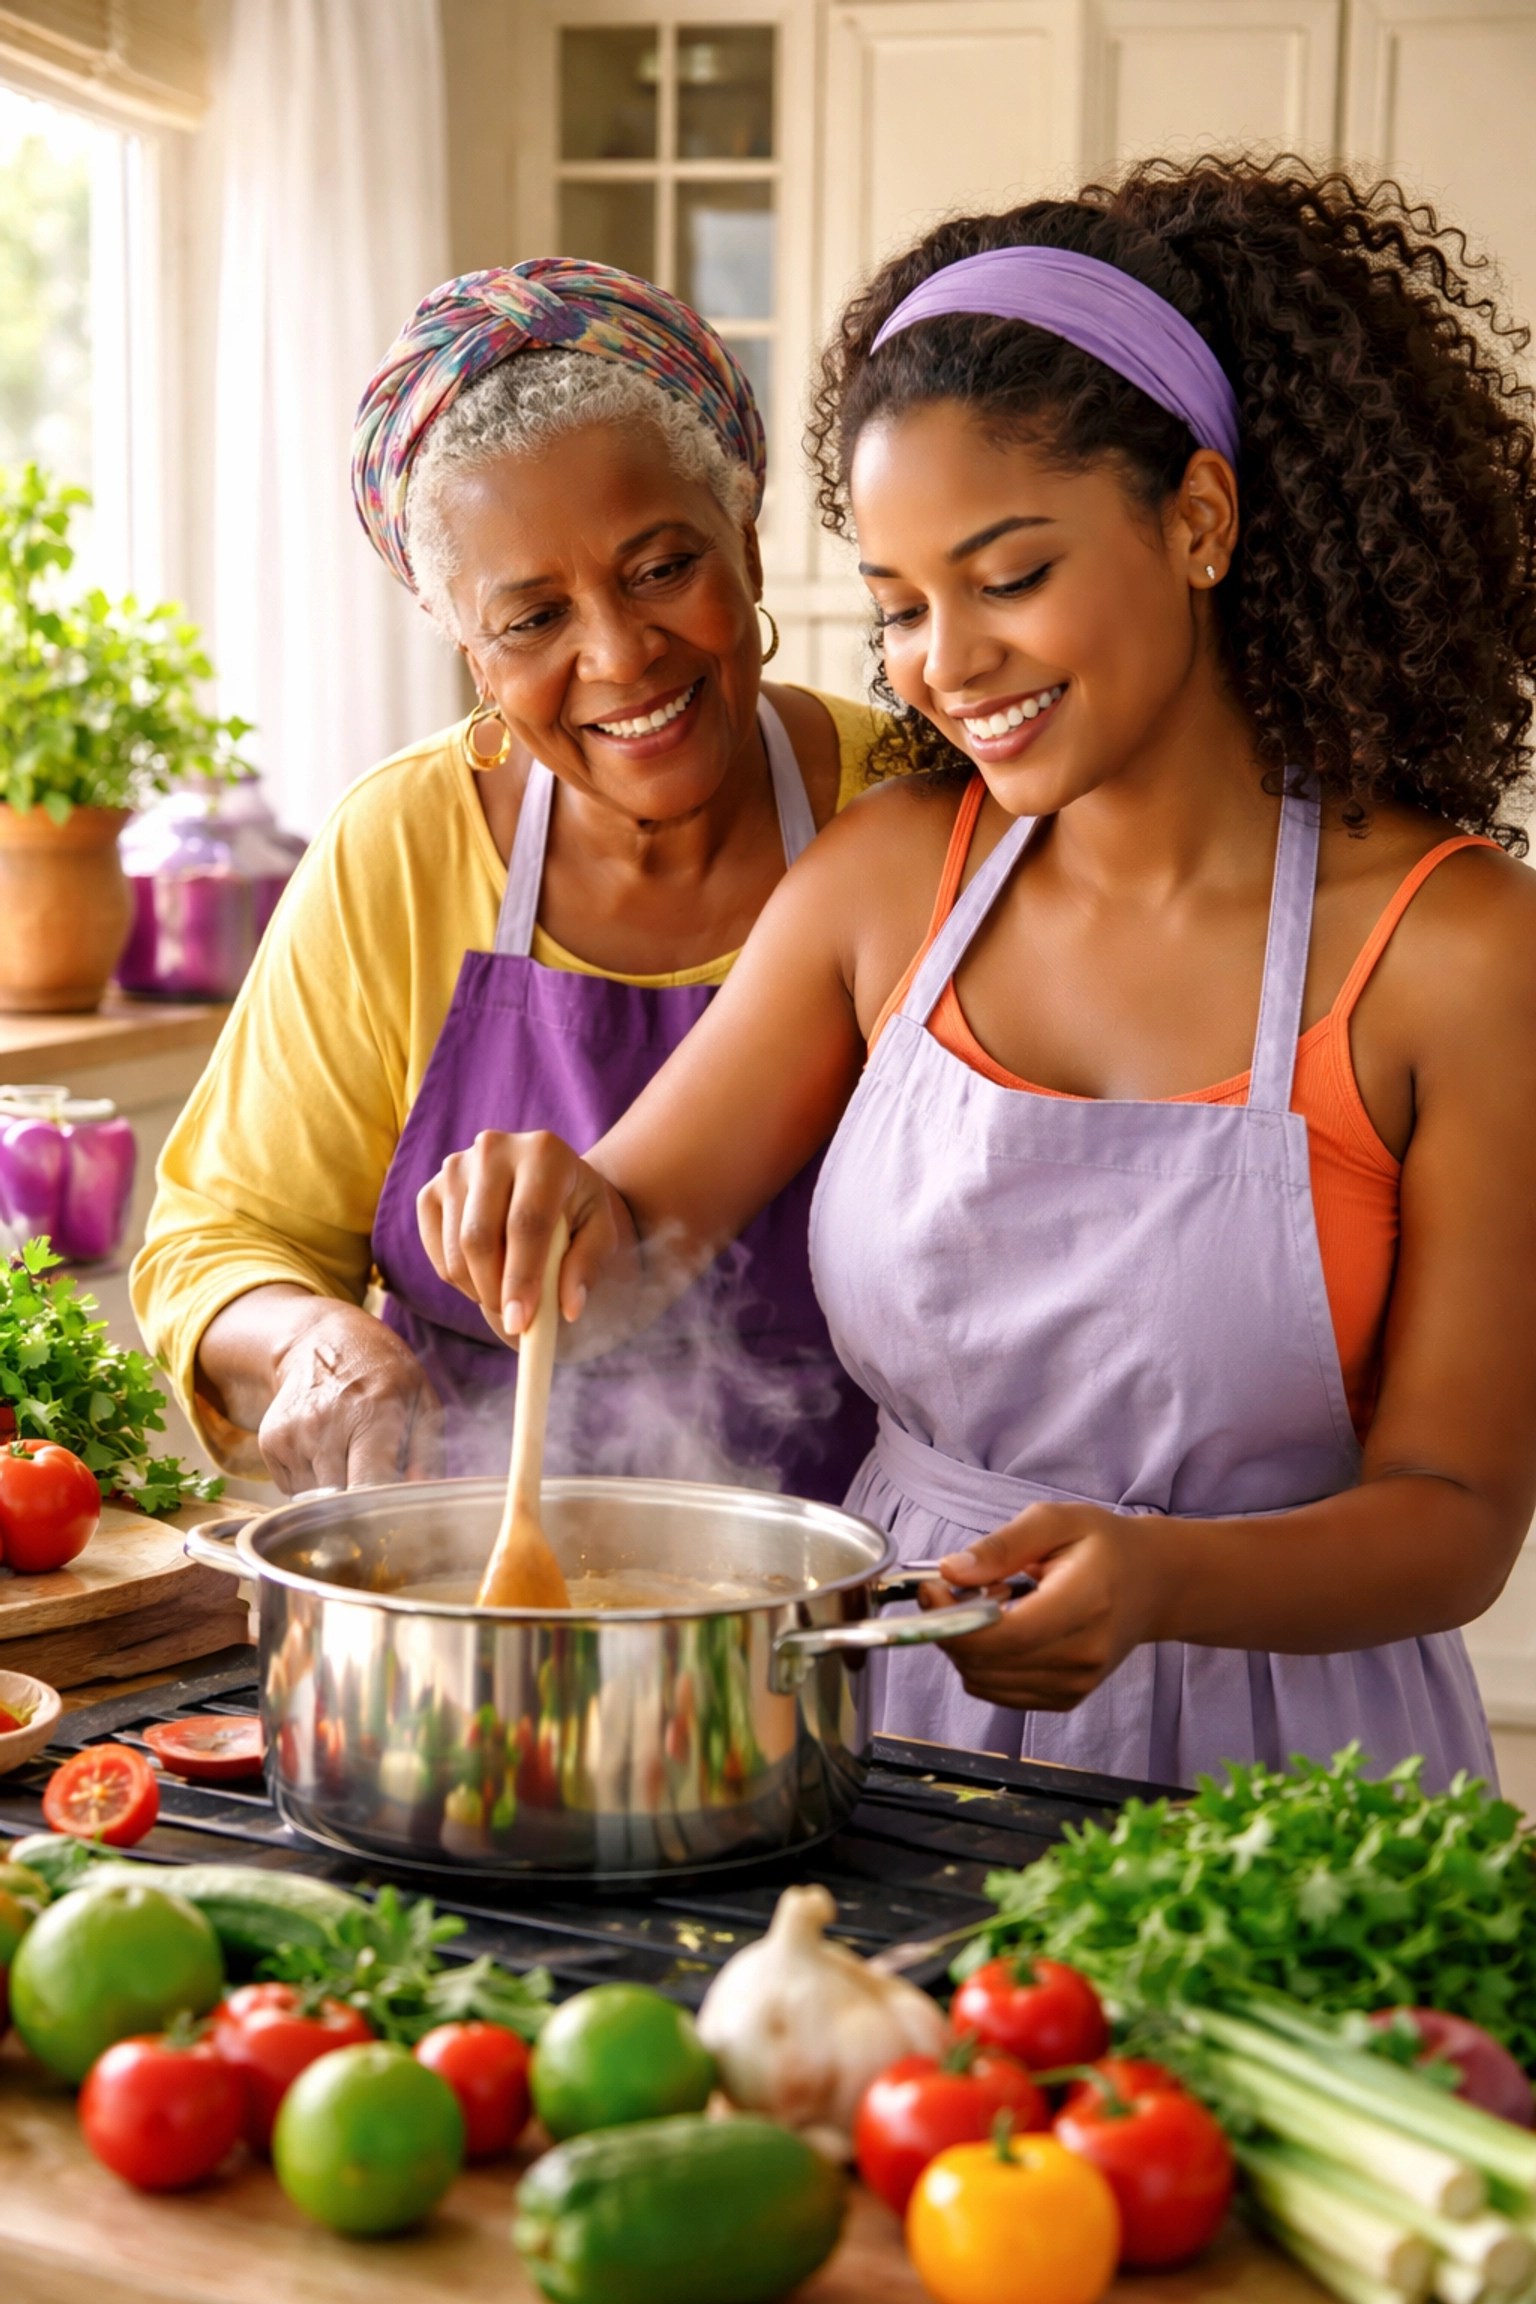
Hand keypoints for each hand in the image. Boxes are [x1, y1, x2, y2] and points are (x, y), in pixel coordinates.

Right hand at [260, 1304, 441, 1493]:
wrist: (318, 1340)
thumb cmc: (382, 1373)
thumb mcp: (421, 1401)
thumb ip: (428, 1456)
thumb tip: (423, 1500)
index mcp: (372, 1413)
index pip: (371, 1486)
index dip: (384, 1509)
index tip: (395, 1511)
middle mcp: (325, 1424)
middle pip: (342, 1502)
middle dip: (361, 1502)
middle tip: (375, 1479)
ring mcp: (292, 1434)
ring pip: (316, 1501)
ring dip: (335, 1491)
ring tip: (348, 1454)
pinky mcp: (268, 1443)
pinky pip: (293, 1489)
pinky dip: (312, 1481)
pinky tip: (324, 1450)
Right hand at [416, 1128, 629, 1343]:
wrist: (545, 1179)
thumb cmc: (575, 1207)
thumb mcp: (599, 1231)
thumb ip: (587, 1265)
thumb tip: (568, 1308)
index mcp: (543, 1152)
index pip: (526, 1223)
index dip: (522, 1277)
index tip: (520, 1322)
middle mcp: (493, 1149)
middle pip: (481, 1236)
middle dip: (494, 1290)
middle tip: (513, 1322)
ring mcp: (456, 1167)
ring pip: (455, 1248)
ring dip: (477, 1288)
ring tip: (506, 1297)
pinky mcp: (431, 1189)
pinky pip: (435, 1248)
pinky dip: (457, 1276)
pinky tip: (484, 1277)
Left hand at [925, 1503, 1167, 1710]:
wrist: (1154, 1584)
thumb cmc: (1104, 1546)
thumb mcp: (1054, 1521)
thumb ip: (1001, 1545)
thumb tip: (951, 1572)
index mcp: (1085, 1602)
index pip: (1003, 1635)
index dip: (953, 1619)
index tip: (933, 1588)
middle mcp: (1083, 1654)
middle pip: (986, 1662)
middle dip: (953, 1626)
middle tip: (959, 1587)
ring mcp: (1076, 1683)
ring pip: (984, 1681)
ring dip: (967, 1645)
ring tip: (992, 1604)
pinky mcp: (1066, 1699)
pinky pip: (998, 1692)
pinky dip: (984, 1663)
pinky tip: (1005, 1629)